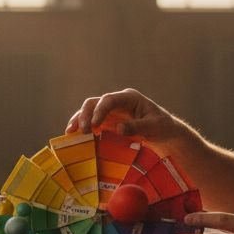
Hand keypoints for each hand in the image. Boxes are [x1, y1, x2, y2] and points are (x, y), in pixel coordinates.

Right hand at [65, 88, 184, 144]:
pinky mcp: (108, 121)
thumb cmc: (162, 126)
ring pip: (89, 111)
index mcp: (129, 97)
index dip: (99, 111)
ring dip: (79, 120)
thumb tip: (118, 128)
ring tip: (70, 133)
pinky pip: (92, 121)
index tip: (94, 126)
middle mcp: (117, 101)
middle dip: (85, 115)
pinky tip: (74, 136)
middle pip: (95, 103)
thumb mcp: (154, 126)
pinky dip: (83, 127)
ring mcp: (111, 111)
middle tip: (82, 131)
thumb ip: (137, 127)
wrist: (164, 132)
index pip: (109, 100)